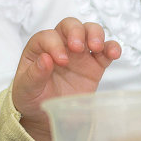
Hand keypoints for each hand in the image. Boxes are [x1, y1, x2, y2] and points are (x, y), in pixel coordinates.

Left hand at [11, 18, 121, 140]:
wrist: (46, 115)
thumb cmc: (32, 96)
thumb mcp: (27, 88)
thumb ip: (35, 74)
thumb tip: (45, 59)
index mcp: (39, 47)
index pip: (48, 36)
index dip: (55, 44)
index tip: (61, 61)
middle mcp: (60, 45)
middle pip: (70, 25)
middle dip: (75, 31)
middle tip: (77, 48)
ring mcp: (79, 54)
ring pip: (90, 31)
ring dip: (95, 34)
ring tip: (97, 47)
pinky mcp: (94, 65)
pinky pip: (106, 51)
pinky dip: (112, 48)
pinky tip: (114, 53)